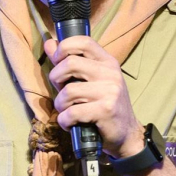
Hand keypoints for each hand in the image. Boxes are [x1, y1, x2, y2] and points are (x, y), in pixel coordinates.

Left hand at [44, 36, 142, 157]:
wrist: (126, 134)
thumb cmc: (103, 106)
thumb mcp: (90, 81)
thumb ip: (69, 63)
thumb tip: (49, 43)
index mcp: (107, 62)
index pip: (84, 41)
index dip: (64, 47)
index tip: (57, 60)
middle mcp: (111, 73)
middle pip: (70, 64)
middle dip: (56, 78)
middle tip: (61, 91)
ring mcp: (110, 91)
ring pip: (68, 91)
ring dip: (60, 104)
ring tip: (67, 111)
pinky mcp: (106, 110)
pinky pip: (72, 112)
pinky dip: (64, 121)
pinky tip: (70, 123)